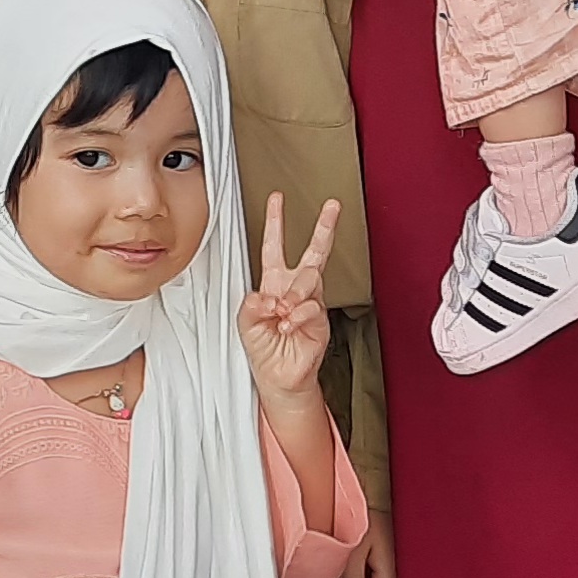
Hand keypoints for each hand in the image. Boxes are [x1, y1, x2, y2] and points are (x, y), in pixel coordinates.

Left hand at [238, 195, 341, 399]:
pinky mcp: (320, 321)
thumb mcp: (245, 323)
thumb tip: (269, 296)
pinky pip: (312, 307)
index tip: (277, 200)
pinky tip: (288, 323)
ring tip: (283, 309)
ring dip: (294, 292)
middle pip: (314, 252)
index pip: (274, 246)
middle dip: (324, 227)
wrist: (279, 378)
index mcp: (274, 283)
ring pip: (310, 279)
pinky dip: (297, 314)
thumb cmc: (263, 349)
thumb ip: (251, 304)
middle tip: (332, 207)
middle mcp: (294, 289)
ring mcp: (310, 303)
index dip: (275, 222)